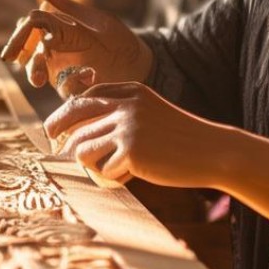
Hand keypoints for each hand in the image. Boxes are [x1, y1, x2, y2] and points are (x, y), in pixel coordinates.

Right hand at [0, 0, 150, 88]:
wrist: (139, 63)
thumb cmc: (118, 38)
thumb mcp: (95, 21)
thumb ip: (68, 7)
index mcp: (57, 29)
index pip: (30, 28)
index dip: (19, 37)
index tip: (14, 48)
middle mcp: (55, 48)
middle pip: (31, 52)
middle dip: (24, 58)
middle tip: (17, 64)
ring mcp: (62, 68)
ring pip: (39, 70)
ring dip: (36, 73)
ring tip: (39, 80)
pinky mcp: (72, 86)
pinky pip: (64, 88)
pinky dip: (70, 83)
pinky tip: (87, 76)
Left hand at [44, 81, 228, 188]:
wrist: (212, 151)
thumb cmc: (180, 137)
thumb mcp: (150, 112)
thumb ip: (121, 112)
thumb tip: (80, 131)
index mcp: (129, 91)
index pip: (84, 98)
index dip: (65, 114)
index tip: (56, 129)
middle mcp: (124, 104)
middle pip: (73, 117)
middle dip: (58, 134)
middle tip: (56, 150)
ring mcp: (126, 127)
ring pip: (82, 148)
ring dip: (88, 163)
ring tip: (109, 168)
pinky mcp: (130, 151)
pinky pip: (104, 170)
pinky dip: (114, 176)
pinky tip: (135, 174)